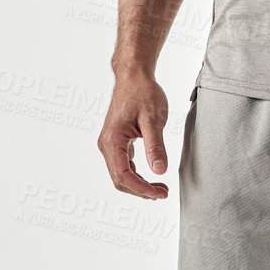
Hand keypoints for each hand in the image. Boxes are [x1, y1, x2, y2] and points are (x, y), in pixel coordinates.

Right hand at [97, 70, 170, 199]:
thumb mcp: (153, 119)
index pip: (122, 175)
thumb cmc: (142, 92)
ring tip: (160, 188)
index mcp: (112, 140)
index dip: (141, 188)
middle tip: (163, 193)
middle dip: (140, 190)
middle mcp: (106, 144)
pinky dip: (137, 175)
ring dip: (139, 185)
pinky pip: (124, 165)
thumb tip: (160, 170)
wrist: (134, 76)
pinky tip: (151, 177)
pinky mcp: (117, 142)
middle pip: (119, 179)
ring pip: (121, 174)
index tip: (158, 193)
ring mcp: (110, 144)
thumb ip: (155, 146)